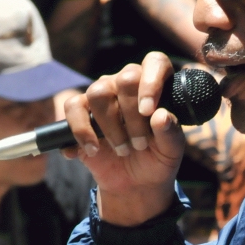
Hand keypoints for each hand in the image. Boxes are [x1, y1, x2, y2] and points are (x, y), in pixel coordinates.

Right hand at [63, 51, 185, 225]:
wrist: (136, 181)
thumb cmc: (158, 158)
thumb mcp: (172, 151)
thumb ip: (170, 133)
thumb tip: (160, 116)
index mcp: (157, 86)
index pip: (155, 63)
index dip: (151, 82)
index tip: (148, 111)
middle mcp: (128, 83)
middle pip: (126, 78)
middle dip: (132, 115)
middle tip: (140, 143)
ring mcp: (103, 94)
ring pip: (98, 92)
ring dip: (111, 126)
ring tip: (123, 149)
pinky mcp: (81, 111)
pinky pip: (73, 107)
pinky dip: (81, 131)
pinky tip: (94, 150)